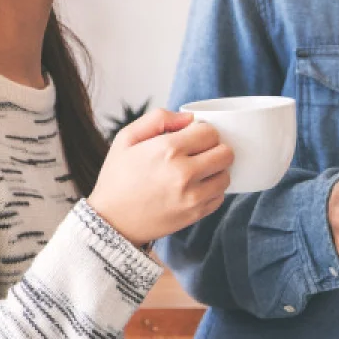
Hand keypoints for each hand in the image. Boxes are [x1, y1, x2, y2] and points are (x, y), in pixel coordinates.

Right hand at [88, 110, 232, 246]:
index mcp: (168, 150)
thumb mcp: (127, 138)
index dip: (202, 131)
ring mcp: (193, 196)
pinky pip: (220, 196)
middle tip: (199, 153)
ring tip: (197, 172)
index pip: (210, 132)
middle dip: (215, 149)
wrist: (112, 221)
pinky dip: (212, 191)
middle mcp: (184, 173)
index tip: (192, 137)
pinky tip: (194, 188)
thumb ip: (158, 119)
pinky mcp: (196, 214)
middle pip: (225, 153)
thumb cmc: (118, 177)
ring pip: (226, 175)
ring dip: (216, 171)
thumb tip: (189, 117)